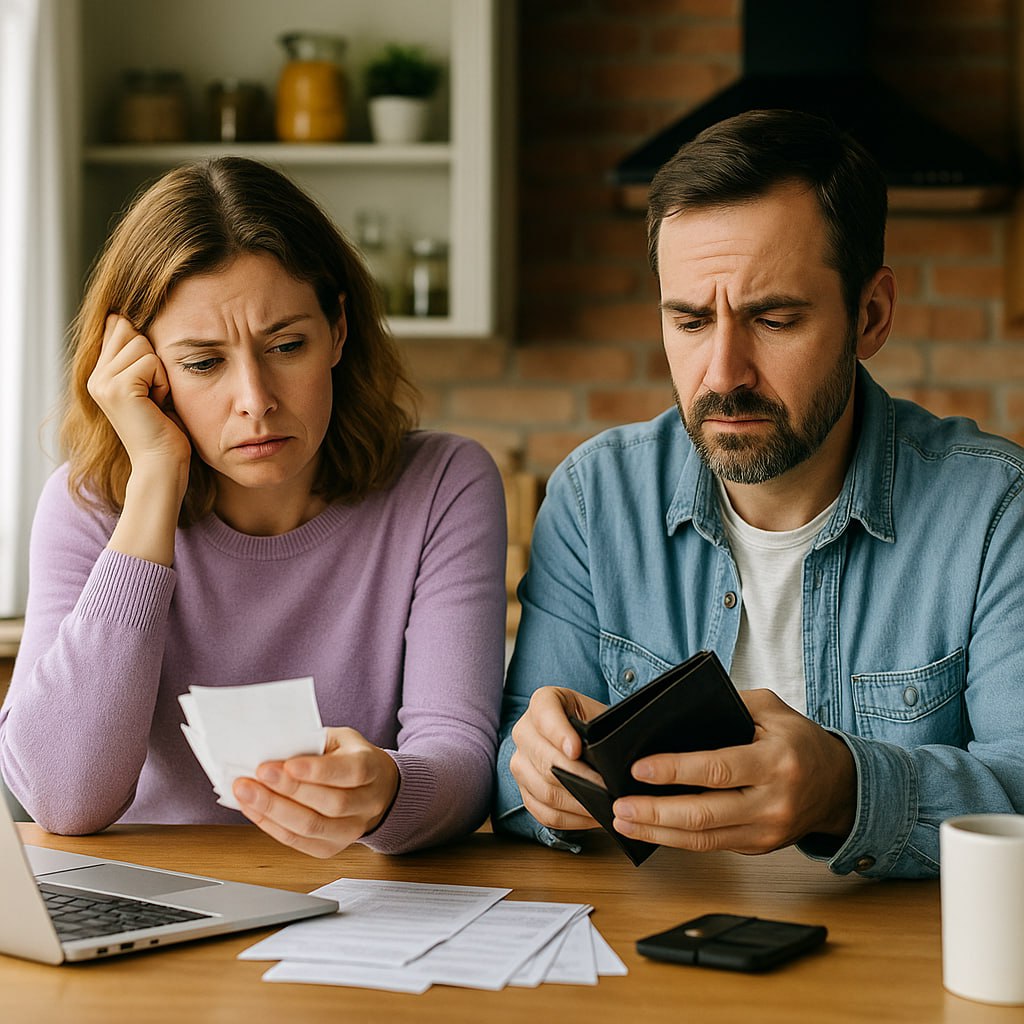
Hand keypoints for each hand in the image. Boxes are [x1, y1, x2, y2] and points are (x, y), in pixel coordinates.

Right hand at [87, 314, 190, 481]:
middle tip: (154, 392)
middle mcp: (95, 376)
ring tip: (155, 399)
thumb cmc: (165, 427)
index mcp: (99, 374)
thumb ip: (137, 356)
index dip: (143, 343)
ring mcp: (102, 382)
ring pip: (142, 343)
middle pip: (130, 330)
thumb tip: (127, 317)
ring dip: (159, 371)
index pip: (117, 326)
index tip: (150, 377)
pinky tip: (157, 403)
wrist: (162, 464)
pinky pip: (151, 361)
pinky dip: (162, 381)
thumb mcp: (149, 384)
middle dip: (153, 358)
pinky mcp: (117, 388)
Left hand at [232, 727, 400, 857]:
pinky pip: (298, 841)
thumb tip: (272, 749)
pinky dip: (271, 825)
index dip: (319, 770)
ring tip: (246, 792)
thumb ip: (312, 743)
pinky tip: (253, 808)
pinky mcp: (331, 847)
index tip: (288, 764)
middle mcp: (367, 803)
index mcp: (372, 768)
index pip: (351, 772)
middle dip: (289, 789)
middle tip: (257, 774)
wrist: (372, 788)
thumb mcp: (338, 739)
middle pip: (331, 803)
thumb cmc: (349, 757)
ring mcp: (352, 830)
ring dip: (273, 810)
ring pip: (312, 826)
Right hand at [509, 686, 609, 830]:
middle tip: (606, 789)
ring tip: (604, 805)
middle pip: (545, 761)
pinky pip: (544, 812)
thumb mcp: (598, 714)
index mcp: (542, 702)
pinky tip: (591, 815)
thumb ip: (599, 728)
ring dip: (577, 803)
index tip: (575, 750)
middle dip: (579, 778)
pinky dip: (570, 819)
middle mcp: (524, 731)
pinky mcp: (524, 790)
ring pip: (544, 790)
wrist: (582, 737)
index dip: (559, 734)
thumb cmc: (594, 724)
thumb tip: (607, 758)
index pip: (545, 715)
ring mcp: (520, 762)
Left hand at [611, 689, 856, 854]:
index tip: (639, 768)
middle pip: (704, 814)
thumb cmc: (800, 741)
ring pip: (703, 840)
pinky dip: (677, 839)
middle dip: (655, 812)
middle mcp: (772, 802)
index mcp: (776, 762)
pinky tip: (651, 830)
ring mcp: (766, 832)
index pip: (717, 769)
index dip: (675, 770)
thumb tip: (676, 710)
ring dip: (658, 832)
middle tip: (619, 804)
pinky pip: (711, 846)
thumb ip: (729, 704)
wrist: (841, 786)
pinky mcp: (758, 847)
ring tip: (623, 821)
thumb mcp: (772, 708)